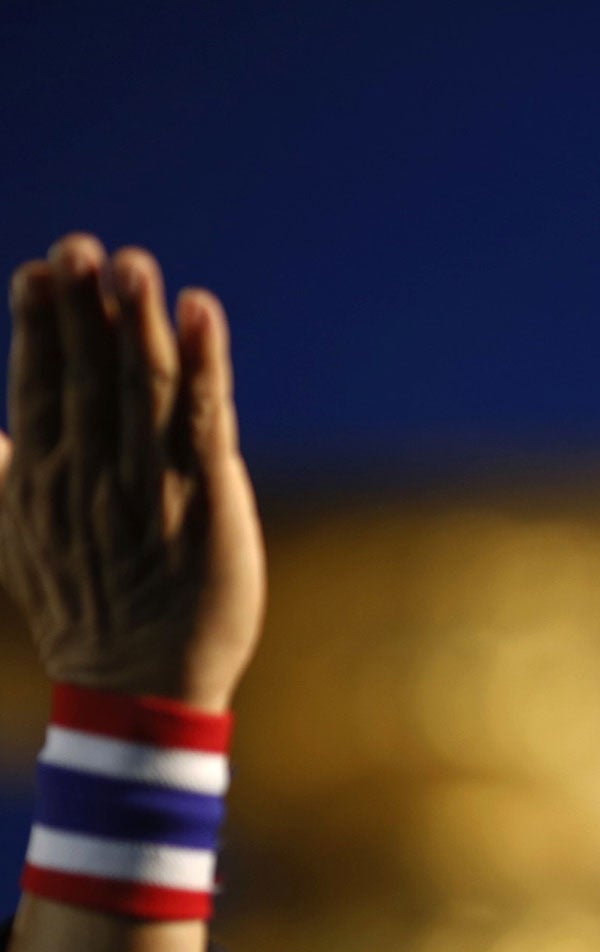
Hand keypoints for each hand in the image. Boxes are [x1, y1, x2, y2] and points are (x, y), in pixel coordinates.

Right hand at [0, 233, 263, 712]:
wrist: (139, 685)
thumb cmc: (86, 609)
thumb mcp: (21, 538)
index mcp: (43, 477)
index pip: (38, 383)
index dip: (39, 323)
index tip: (41, 267)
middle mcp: (91, 473)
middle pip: (87, 374)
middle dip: (87, 308)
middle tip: (89, 248)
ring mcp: (149, 485)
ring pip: (141, 388)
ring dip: (141, 322)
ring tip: (137, 265)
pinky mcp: (207, 498)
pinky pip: (205, 420)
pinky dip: (206, 364)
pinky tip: (204, 314)